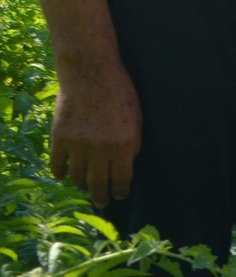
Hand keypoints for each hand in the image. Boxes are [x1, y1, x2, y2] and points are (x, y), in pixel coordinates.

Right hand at [49, 61, 141, 205]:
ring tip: (86, 187)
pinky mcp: (59, 139)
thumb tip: (126, 166)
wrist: (91, 74)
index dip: (120, 191)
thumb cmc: (120, 93)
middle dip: (101, 196)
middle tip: (102, 202)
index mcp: (124, 145)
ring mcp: (77, 146)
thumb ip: (132, 145)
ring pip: (77, 177)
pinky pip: (58, 165)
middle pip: (98, 184)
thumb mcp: (137, 119)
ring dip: (82, 185)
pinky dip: (61, 173)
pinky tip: (64, 176)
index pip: (121, 180)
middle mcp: (100, 150)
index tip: (119, 196)